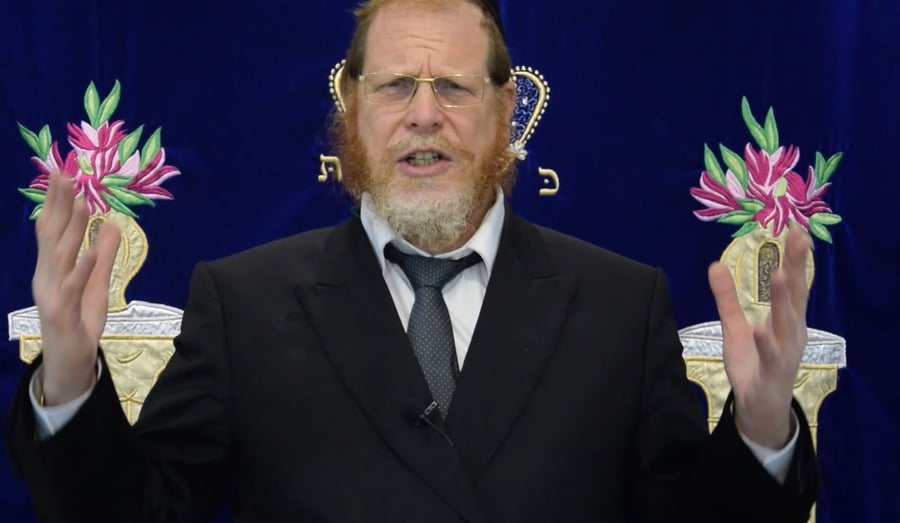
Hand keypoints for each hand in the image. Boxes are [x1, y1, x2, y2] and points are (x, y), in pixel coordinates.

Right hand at [32, 172, 120, 405]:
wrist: (69, 365)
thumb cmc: (80, 322)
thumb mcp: (97, 284)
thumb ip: (103, 256)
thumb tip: (111, 223)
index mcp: (51, 269)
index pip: (50, 229)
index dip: (54, 202)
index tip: (62, 173)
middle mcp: (46, 277)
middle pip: (51, 235)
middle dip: (57, 204)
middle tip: (65, 174)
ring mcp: (52, 294)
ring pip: (60, 255)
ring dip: (71, 228)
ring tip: (81, 201)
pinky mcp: (63, 313)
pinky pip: (74, 287)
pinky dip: (82, 268)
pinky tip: (90, 250)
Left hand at [708, 226, 811, 447]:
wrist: (759, 408)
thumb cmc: (753, 362)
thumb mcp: (735, 326)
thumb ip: (726, 298)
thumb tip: (714, 264)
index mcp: (786, 319)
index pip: (793, 284)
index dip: (795, 259)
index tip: (796, 231)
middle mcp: (791, 332)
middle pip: (796, 296)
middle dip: (797, 268)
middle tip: (799, 240)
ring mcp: (784, 352)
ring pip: (786, 323)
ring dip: (785, 301)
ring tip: (782, 276)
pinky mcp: (773, 373)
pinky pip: (771, 356)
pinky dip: (767, 342)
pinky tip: (761, 329)